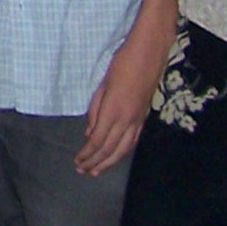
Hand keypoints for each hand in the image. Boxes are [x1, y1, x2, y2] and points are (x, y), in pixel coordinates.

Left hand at [75, 31, 167, 174]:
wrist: (149, 54)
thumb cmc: (122, 63)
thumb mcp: (103, 84)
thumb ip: (95, 109)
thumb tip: (90, 133)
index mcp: (113, 110)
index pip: (98, 140)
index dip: (87, 154)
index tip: (77, 161)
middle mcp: (127, 120)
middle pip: (110, 150)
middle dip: (95, 163)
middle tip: (82, 171)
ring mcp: (138, 120)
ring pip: (123, 150)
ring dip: (108, 163)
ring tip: (96, 171)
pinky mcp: (144, 118)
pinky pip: (132, 141)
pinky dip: (122, 153)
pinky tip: (115, 157)